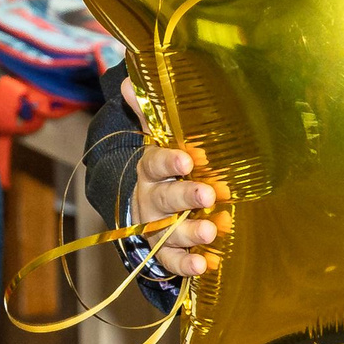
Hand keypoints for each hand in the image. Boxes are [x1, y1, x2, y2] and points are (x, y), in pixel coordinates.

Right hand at [127, 79, 219, 277]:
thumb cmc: (158, 171)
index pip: (154, 162)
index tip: (187, 159)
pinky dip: (186, 265)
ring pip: (169, 232)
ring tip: (210, 231)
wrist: (137, 212)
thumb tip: (132, 78)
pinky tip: (204, 264)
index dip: (169, 161)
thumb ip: (149, 114)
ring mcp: (155, 229)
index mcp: (148, 170)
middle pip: (164, 198)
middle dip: (185, 196)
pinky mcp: (165, 253)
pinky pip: (172, 261)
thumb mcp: (153, 142)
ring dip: (190, 232)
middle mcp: (150, 200)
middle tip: (208, 194)